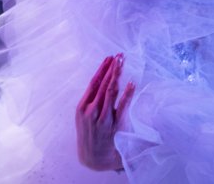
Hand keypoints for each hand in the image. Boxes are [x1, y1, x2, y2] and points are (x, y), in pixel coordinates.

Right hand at [75, 54, 135, 170]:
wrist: (93, 158)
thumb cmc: (90, 134)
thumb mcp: (84, 117)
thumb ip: (91, 100)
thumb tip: (101, 81)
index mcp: (82, 106)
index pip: (94, 82)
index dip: (102, 69)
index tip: (110, 57)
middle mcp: (91, 110)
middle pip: (103, 84)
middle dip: (111, 68)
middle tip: (119, 55)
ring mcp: (102, 117)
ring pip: (111, 91)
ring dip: (117, 75)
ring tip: (123, 62)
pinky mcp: (114, 125)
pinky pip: (122, 106)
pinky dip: (127, 94)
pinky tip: (132, 82)